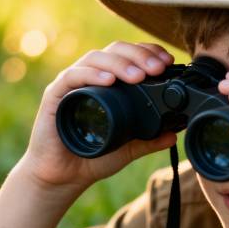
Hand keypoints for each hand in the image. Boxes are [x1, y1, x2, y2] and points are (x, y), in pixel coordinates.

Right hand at [18, 41, 177, 192]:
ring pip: (96, 58)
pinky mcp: (55, 95)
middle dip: (139, 55)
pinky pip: (73, 77)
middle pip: (115, 50)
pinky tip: (108, 81)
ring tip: (139, 76)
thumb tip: (173, 133)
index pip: (129, 55)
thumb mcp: (128, 148)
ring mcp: (72, 84)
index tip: (168, 61)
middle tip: (158, 68)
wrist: (63, 177)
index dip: (149, 52)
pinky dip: (92, 75)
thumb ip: (149, 140)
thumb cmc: (91, 157)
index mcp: (108, 82)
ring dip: (120, 63)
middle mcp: (91, 77)